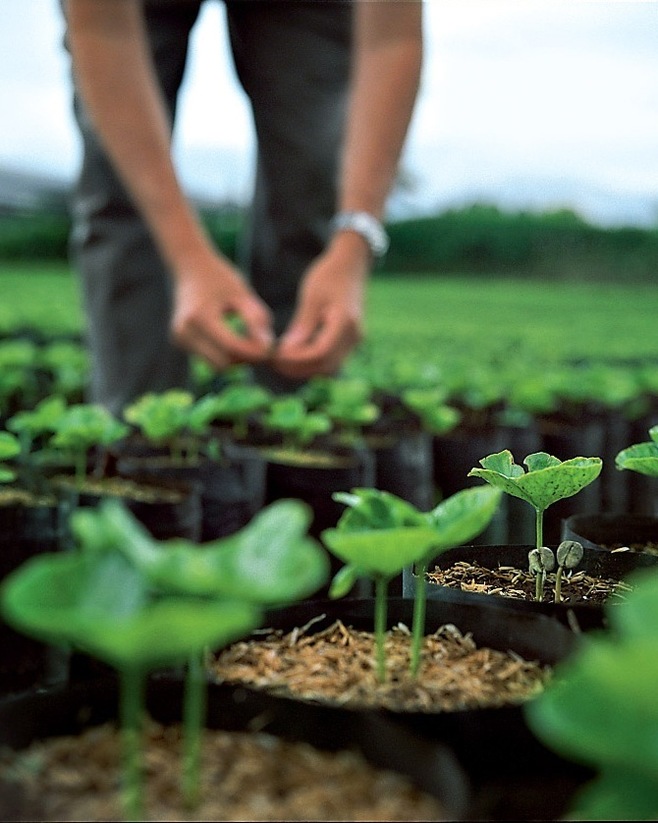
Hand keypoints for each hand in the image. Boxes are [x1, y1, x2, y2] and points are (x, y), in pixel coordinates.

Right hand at [171, 252, 274, 370]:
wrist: (189, 267)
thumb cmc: (220, 278)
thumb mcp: (243, 294)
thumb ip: (256, 320)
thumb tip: (267, 349)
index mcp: (200, 317)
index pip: (231, 347)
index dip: (254, 353)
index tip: (270, 349)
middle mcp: (185, 331)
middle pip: (223, 363)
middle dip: (244, 359)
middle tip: (261, 347)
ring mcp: (179, 339)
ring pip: (215, 365)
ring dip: (234, 359)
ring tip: (249, 341)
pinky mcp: (180, 342)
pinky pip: (208, 359)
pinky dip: (223, 353)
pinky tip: (233, 338)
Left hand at [273, 235, 369, 378]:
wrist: (351, 266)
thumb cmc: (329, 276)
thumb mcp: (311, 297)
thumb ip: (301, 325)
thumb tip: (286, 350)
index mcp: (344, 321)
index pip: (320, 352)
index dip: (297, 359)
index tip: (277, 355)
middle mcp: (354, 335)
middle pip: (326, 365)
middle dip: (299, 368)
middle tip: (275, 362)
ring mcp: (355, 339)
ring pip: (330, 367)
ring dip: (307, 368)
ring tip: (283, 361)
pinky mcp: (350, 341)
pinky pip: (332, 360)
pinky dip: (314, 362)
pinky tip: (296, 356)